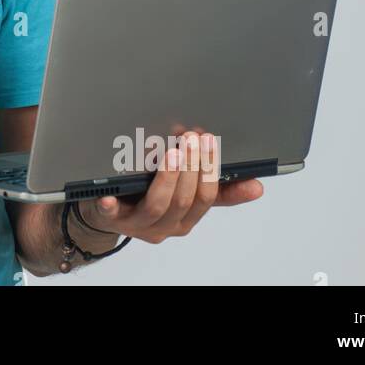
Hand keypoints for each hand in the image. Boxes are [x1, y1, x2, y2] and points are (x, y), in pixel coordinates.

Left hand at [79, 131, 263, 244]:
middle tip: (191, 139)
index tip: (210, 142)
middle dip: (190, 168)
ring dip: (167, 178)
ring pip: (157, 206)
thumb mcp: (187, 196)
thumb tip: (257, 186)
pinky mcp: (111, 218)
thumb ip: (219, 191)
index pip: (206, 198)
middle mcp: (165, 225)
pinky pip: (112, 214)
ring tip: (171, 153)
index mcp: (186, 219)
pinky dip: (112, 205)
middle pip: (183, 201)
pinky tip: (112, 193)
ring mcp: (137, 224)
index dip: (209, 170)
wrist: (107, 216)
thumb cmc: (152, 199)